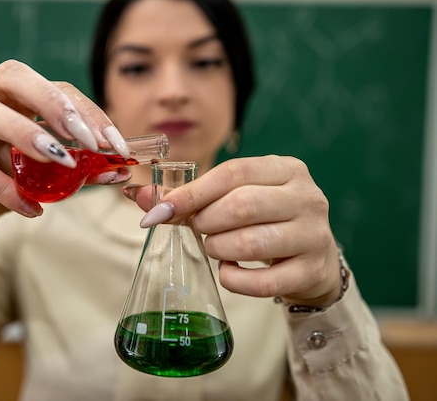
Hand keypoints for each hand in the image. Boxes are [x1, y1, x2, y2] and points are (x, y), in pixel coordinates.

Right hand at [0, 60, 129, 267]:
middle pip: (12, 76)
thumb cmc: (10, 180)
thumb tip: (120, 170)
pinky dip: (3, 187)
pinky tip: (31, 207)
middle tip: (86, 139)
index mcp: (15, 97)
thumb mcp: (51, 174)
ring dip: (26, 134)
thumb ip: (80, 169)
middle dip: (53, 102)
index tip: (115, 144)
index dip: (87, 111)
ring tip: (61, 163)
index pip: (55, 88)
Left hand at [125, 155, 341, 307]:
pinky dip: (234, 280)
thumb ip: (190, 198)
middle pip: (241, 206)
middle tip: (199, 231)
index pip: (233, 173)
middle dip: (206, 223)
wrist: (312, 261)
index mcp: (286, 169)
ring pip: (250, 243)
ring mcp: (314, 235)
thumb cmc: (265, 222)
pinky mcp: (311, 271)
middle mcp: (306, 197)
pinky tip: (230, 271)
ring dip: (218, 249)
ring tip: (216, 248)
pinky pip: (262, 282)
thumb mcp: (236, 199)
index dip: (191, 193)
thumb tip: (136, 195)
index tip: (159, 212)